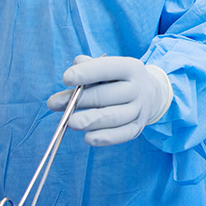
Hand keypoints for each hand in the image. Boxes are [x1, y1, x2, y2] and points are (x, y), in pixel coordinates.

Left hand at [47, 55, 170, 145]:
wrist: (150, 94)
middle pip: (107, 95)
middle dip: (80, 100)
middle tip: (55, 103)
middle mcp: (138, 88)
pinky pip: (121, 134)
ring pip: (113, 116)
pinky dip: (105, 137)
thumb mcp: (108, 68)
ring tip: (70, 122)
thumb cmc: (118, 79)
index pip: (107, 69)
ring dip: (90, 120)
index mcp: (131, 67)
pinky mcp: (138, 128)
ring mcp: (140, 109)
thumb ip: (90, 67)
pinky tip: (88, 138)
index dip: (86, 73)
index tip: (66, 78)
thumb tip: (74, 69)